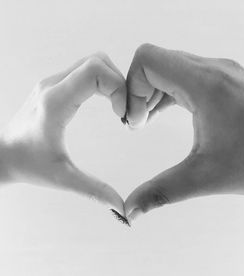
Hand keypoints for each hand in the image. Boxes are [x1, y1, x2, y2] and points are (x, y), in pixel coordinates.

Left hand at [0, 52, 125, 214]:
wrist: (1, 154)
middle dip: (119, 83)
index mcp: (55, 102)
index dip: (118, 88)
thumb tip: (121, 206)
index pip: (95, 71)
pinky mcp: (55, 85)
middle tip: (123, 111)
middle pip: (98, 61)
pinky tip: (106, 104)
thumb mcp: (62, 178)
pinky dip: (103, 81)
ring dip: (112, 81)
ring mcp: (53, 82)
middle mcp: (53, 85)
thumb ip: (94, 191)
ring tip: (117, 108)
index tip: (122, 115)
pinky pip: (86, 70)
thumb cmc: (26, 164)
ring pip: (93, 62)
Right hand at [125, 43, 243, 220]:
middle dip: (136, 92)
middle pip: (153, 62)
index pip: (147, 60)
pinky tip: (160, 114)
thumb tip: (129, 212)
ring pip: (166, 67)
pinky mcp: (219, 80)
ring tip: (145, 121)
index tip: (134, 120)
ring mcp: (217, 72)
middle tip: (137, 124)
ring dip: (149, 92)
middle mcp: (211, 70)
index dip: (130, 87)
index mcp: (206, 85)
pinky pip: (180, 76)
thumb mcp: (205, 177)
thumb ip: (161, 192)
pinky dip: (163, 92)